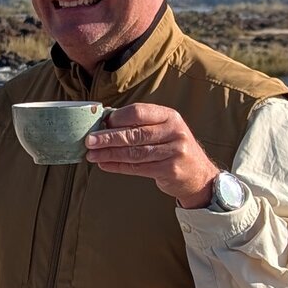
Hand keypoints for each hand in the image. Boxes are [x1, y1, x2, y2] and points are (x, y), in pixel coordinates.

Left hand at [85, 103, 216, 206]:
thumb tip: (105, 124)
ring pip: (134, 152)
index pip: (139, 112)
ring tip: (92, 155)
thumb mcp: (164, 131)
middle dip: (108, 137)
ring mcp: (174, 151)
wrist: (198, 175)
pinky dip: (118, 166)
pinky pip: (138, 167)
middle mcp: (174, 131)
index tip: (100, 124)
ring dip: (110, 154)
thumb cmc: (173, 149)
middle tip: (89, 141)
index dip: (117, 118)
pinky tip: (105, 164)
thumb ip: (140, 126)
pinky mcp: (170, 169)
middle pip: (135, 134)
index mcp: (170, 116)